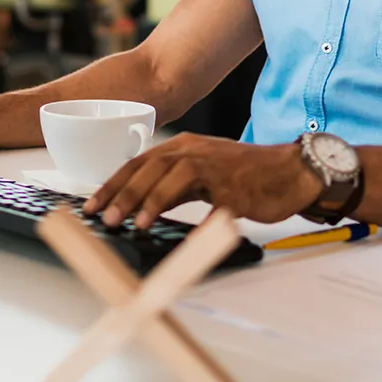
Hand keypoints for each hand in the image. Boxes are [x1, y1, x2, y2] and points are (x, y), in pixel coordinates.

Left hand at [83, 132, 322, 228]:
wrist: (291, 171)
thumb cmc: (245, 176)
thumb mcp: (202, 174)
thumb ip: (173, 185)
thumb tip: (138, 206)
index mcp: (185, 148)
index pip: (139, 163)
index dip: (113, 184)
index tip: (90, 205)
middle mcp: (197, 152)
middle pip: (152, 168)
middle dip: (124, 193)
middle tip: (103, 216)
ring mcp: (217, 169)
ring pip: (176, 178)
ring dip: (153, 199)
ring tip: (135, 223)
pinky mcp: (237, 190)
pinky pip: (213, 205)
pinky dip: (196, 218)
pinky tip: (187, 233)